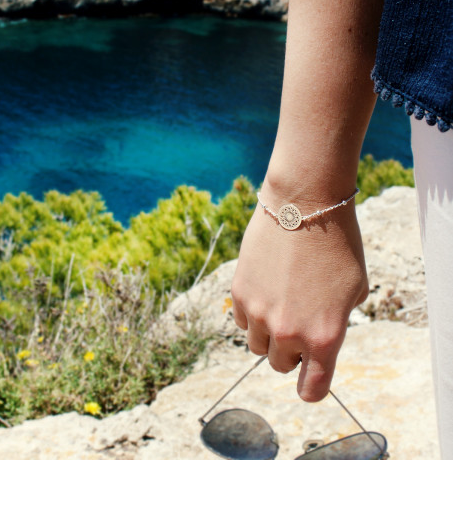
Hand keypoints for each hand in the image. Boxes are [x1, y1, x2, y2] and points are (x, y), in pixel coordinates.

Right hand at [231, 182, 368, 401]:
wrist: (304, 204)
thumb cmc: (338, 244)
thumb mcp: (354, 290)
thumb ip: (337, 323)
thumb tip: (318, 338)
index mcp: (325, 337)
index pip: (311, 389)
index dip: (310, 388)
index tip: (309, 380)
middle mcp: (289, 333)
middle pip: (281, 366)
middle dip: (291, 351)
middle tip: (300, 322)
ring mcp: (260, 314)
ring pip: (257, 346)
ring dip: (269, 335)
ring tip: (281, 304)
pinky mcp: (240, 294)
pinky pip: (242, 321)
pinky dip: (252, 314)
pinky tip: (266, 288)